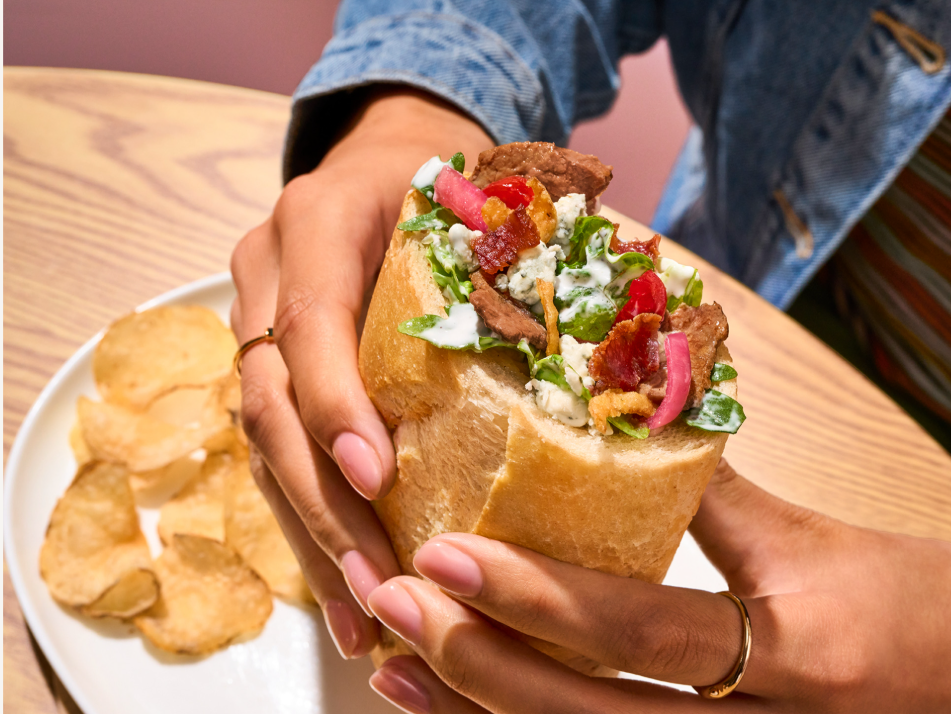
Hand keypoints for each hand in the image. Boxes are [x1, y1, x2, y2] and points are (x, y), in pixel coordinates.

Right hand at [230, 89, 492, 657]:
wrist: (388, 151)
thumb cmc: (451, 178)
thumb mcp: (481, 195)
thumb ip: (516, 254)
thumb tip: (622, 345)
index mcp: (318, 223)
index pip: (310, 322)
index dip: (336, 402)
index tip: (375, 476)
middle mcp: (268, 277)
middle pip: (269, 405)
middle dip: (321, 503)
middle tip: (380, 579)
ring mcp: (258, 328)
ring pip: (262, 448)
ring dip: (313, 538)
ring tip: (366, 616)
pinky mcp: (270, 374)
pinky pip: (276, 460)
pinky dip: (313, 530)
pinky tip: (351, 594)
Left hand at [363, 460, 950, 712]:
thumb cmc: (926, 606)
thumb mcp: (817, 542)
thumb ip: (715, 495)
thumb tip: (627, 426)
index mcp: (794, 653)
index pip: (639, 632)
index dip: (533, 594)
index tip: (440, 549)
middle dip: (474, 664)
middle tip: (391, 601)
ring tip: (396, 663)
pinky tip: (466, 708)